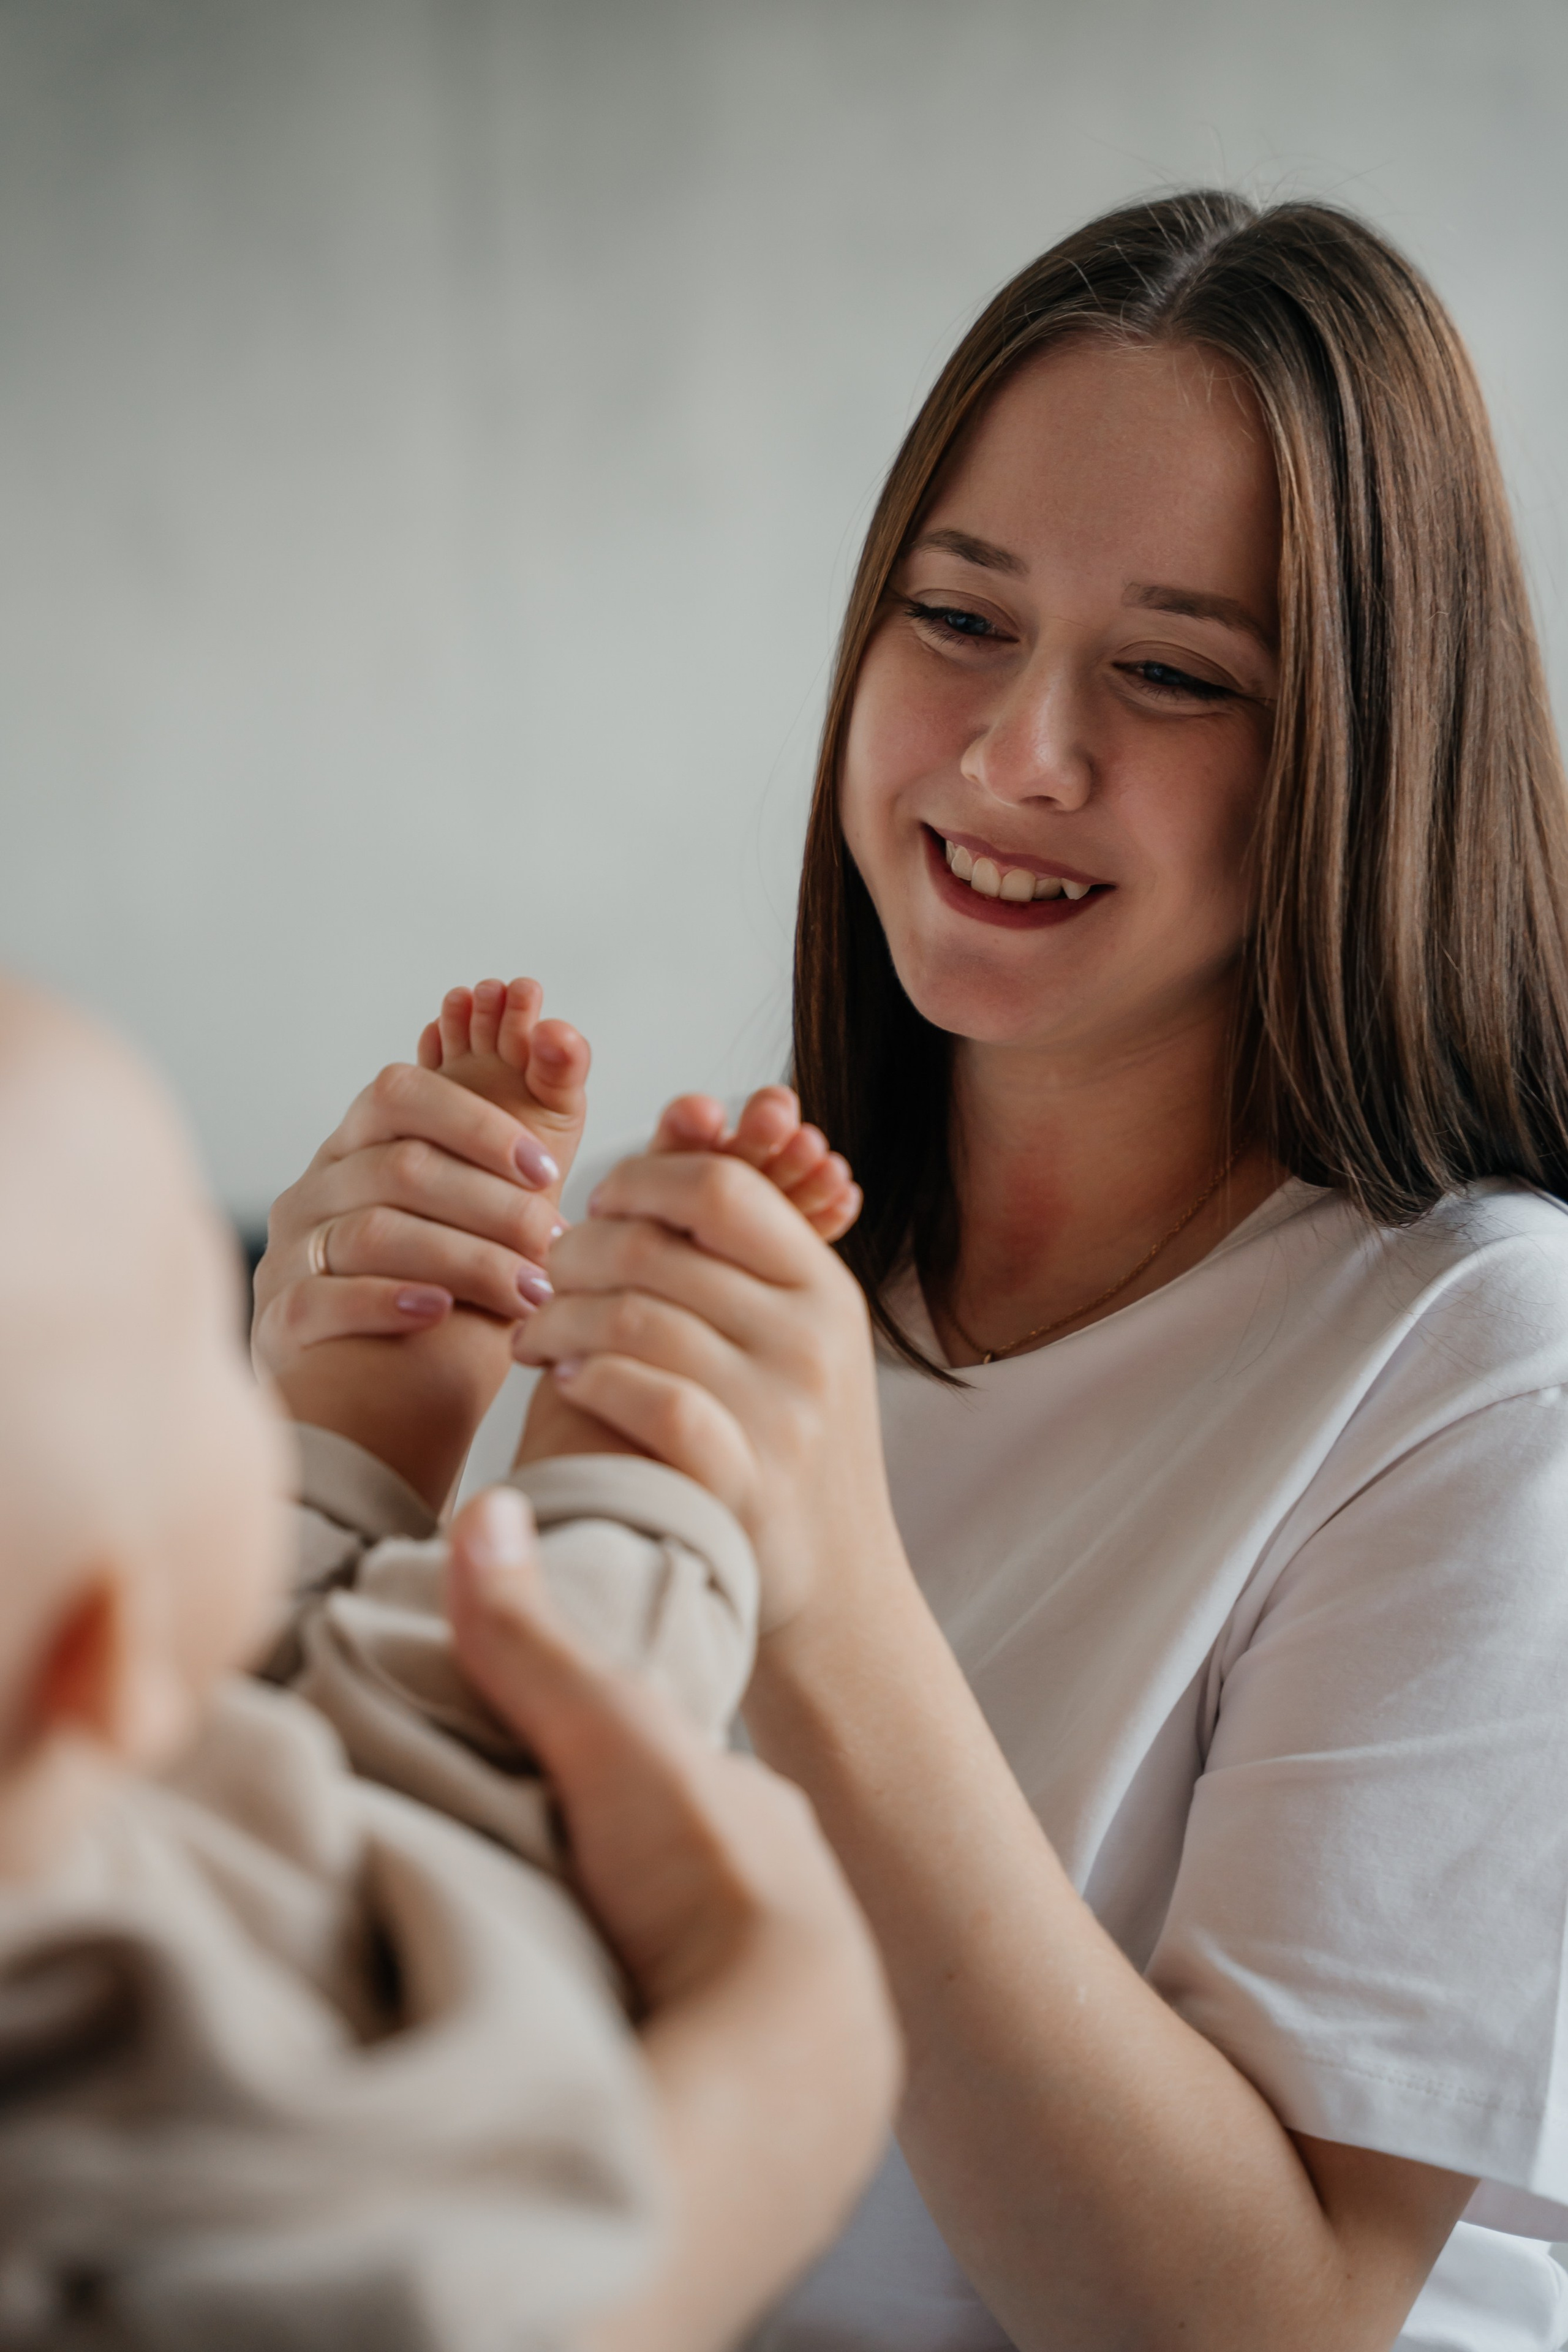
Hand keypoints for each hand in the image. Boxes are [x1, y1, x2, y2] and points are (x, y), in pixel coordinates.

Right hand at [253, 1061, 568, 1507]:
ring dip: (466, 1259)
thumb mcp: (481, 1222)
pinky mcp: (275, 1320)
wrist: (380, 1412)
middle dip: (492, 1205)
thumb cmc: (448, 1306)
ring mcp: (287, 1254)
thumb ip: (518, 1150)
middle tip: (556, 1246)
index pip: (400, 1092)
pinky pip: (323, 1297)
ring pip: (373, 1231)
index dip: (477, 1122)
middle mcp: (313, 1190)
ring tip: (531, 1293)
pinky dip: (387, 1301)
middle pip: (400, 1167)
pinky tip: (441, 1313)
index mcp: (356, 1148)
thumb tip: (565, 1038)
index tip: (547, 1171)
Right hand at [445, 1488, 899, 2351]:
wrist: (776, 2064)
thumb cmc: (706, 1886)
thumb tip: (487, 1509)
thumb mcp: (605, 1738)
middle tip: (550, 1915)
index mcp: (767, 1833)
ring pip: (716, 2001)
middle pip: (697, 1900)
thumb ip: (533, 1641)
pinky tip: (631, 2098)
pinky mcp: (791, 2146)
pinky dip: (682, 2088)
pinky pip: (730, 2099)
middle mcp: (800, 1928)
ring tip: (573, 2014)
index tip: (564, 1805)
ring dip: (657, 2003)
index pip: (689, 1798)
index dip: (627, 1791)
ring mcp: (805, 2045)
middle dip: (636, 1901)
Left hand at [513, 1151, 905, 1637]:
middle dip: (578, 1255)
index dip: (640, 1182)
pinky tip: (568, 1381)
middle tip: (544, 1276)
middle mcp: (813, 1340)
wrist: (838, 1592)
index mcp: (824, 1288)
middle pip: (659, 1249)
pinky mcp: (748, 1482)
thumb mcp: (794, 1336)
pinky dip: (597, 1382)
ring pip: (639, 1319)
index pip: (718, 1188)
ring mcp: (785, 1413)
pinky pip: (653, 1401)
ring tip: (536, 1334)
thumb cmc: (789, 1445)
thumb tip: (680, 1123)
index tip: (597, 1207)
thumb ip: (743, 1250)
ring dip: (562, 1319)